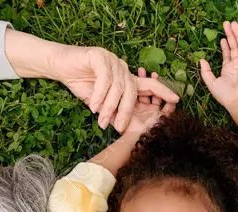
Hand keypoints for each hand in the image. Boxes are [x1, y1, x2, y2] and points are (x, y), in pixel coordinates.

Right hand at [47, 44, 179, 131]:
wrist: (60, 65)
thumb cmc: (80, 83)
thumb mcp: (100, 101)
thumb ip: (112, 109)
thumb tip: (121, 127)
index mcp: (127, 77)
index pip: (149, 85)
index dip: (163, 91)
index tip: (177, 100)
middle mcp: (123, 67)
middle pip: (131, 92)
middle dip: (125, 112)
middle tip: (117, 128)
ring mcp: (112, 60)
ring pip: (117, 88)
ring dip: (108, 107)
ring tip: (101, 120)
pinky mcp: (99, 56)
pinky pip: (104, 79)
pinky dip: (99, 95)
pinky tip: (93, 106)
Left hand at [200, 21, 237, 116]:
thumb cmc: (225, 95)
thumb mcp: (211, 83)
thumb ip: (206, 72)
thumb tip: (201, 60)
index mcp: (228, 69)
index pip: (227, 54)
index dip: (225, 45)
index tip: (222, 37)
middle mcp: (237, 65)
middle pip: (234, 46)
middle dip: (230, 35)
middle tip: (226, 23)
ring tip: (233, 24)